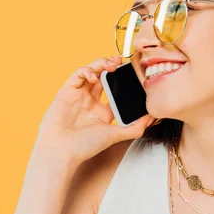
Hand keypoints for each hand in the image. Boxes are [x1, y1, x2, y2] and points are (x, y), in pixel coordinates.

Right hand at [33, 56, 154, 168]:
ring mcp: (78, 95)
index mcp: (102, 111)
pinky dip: (87, 70)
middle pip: (103, 76)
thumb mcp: (115, 135)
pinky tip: (94, 76)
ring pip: (91, 71)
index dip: (122, 80)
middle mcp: (90, 101)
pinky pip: (77, 74)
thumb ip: (134, 128)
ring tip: (112, 64)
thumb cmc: (84, 146)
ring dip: (101, 63)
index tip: (133, 75)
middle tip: (122, 62)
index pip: (114, 89)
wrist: (61, 151)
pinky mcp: (66, 91)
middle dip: (112, 66)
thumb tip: (152, 116)